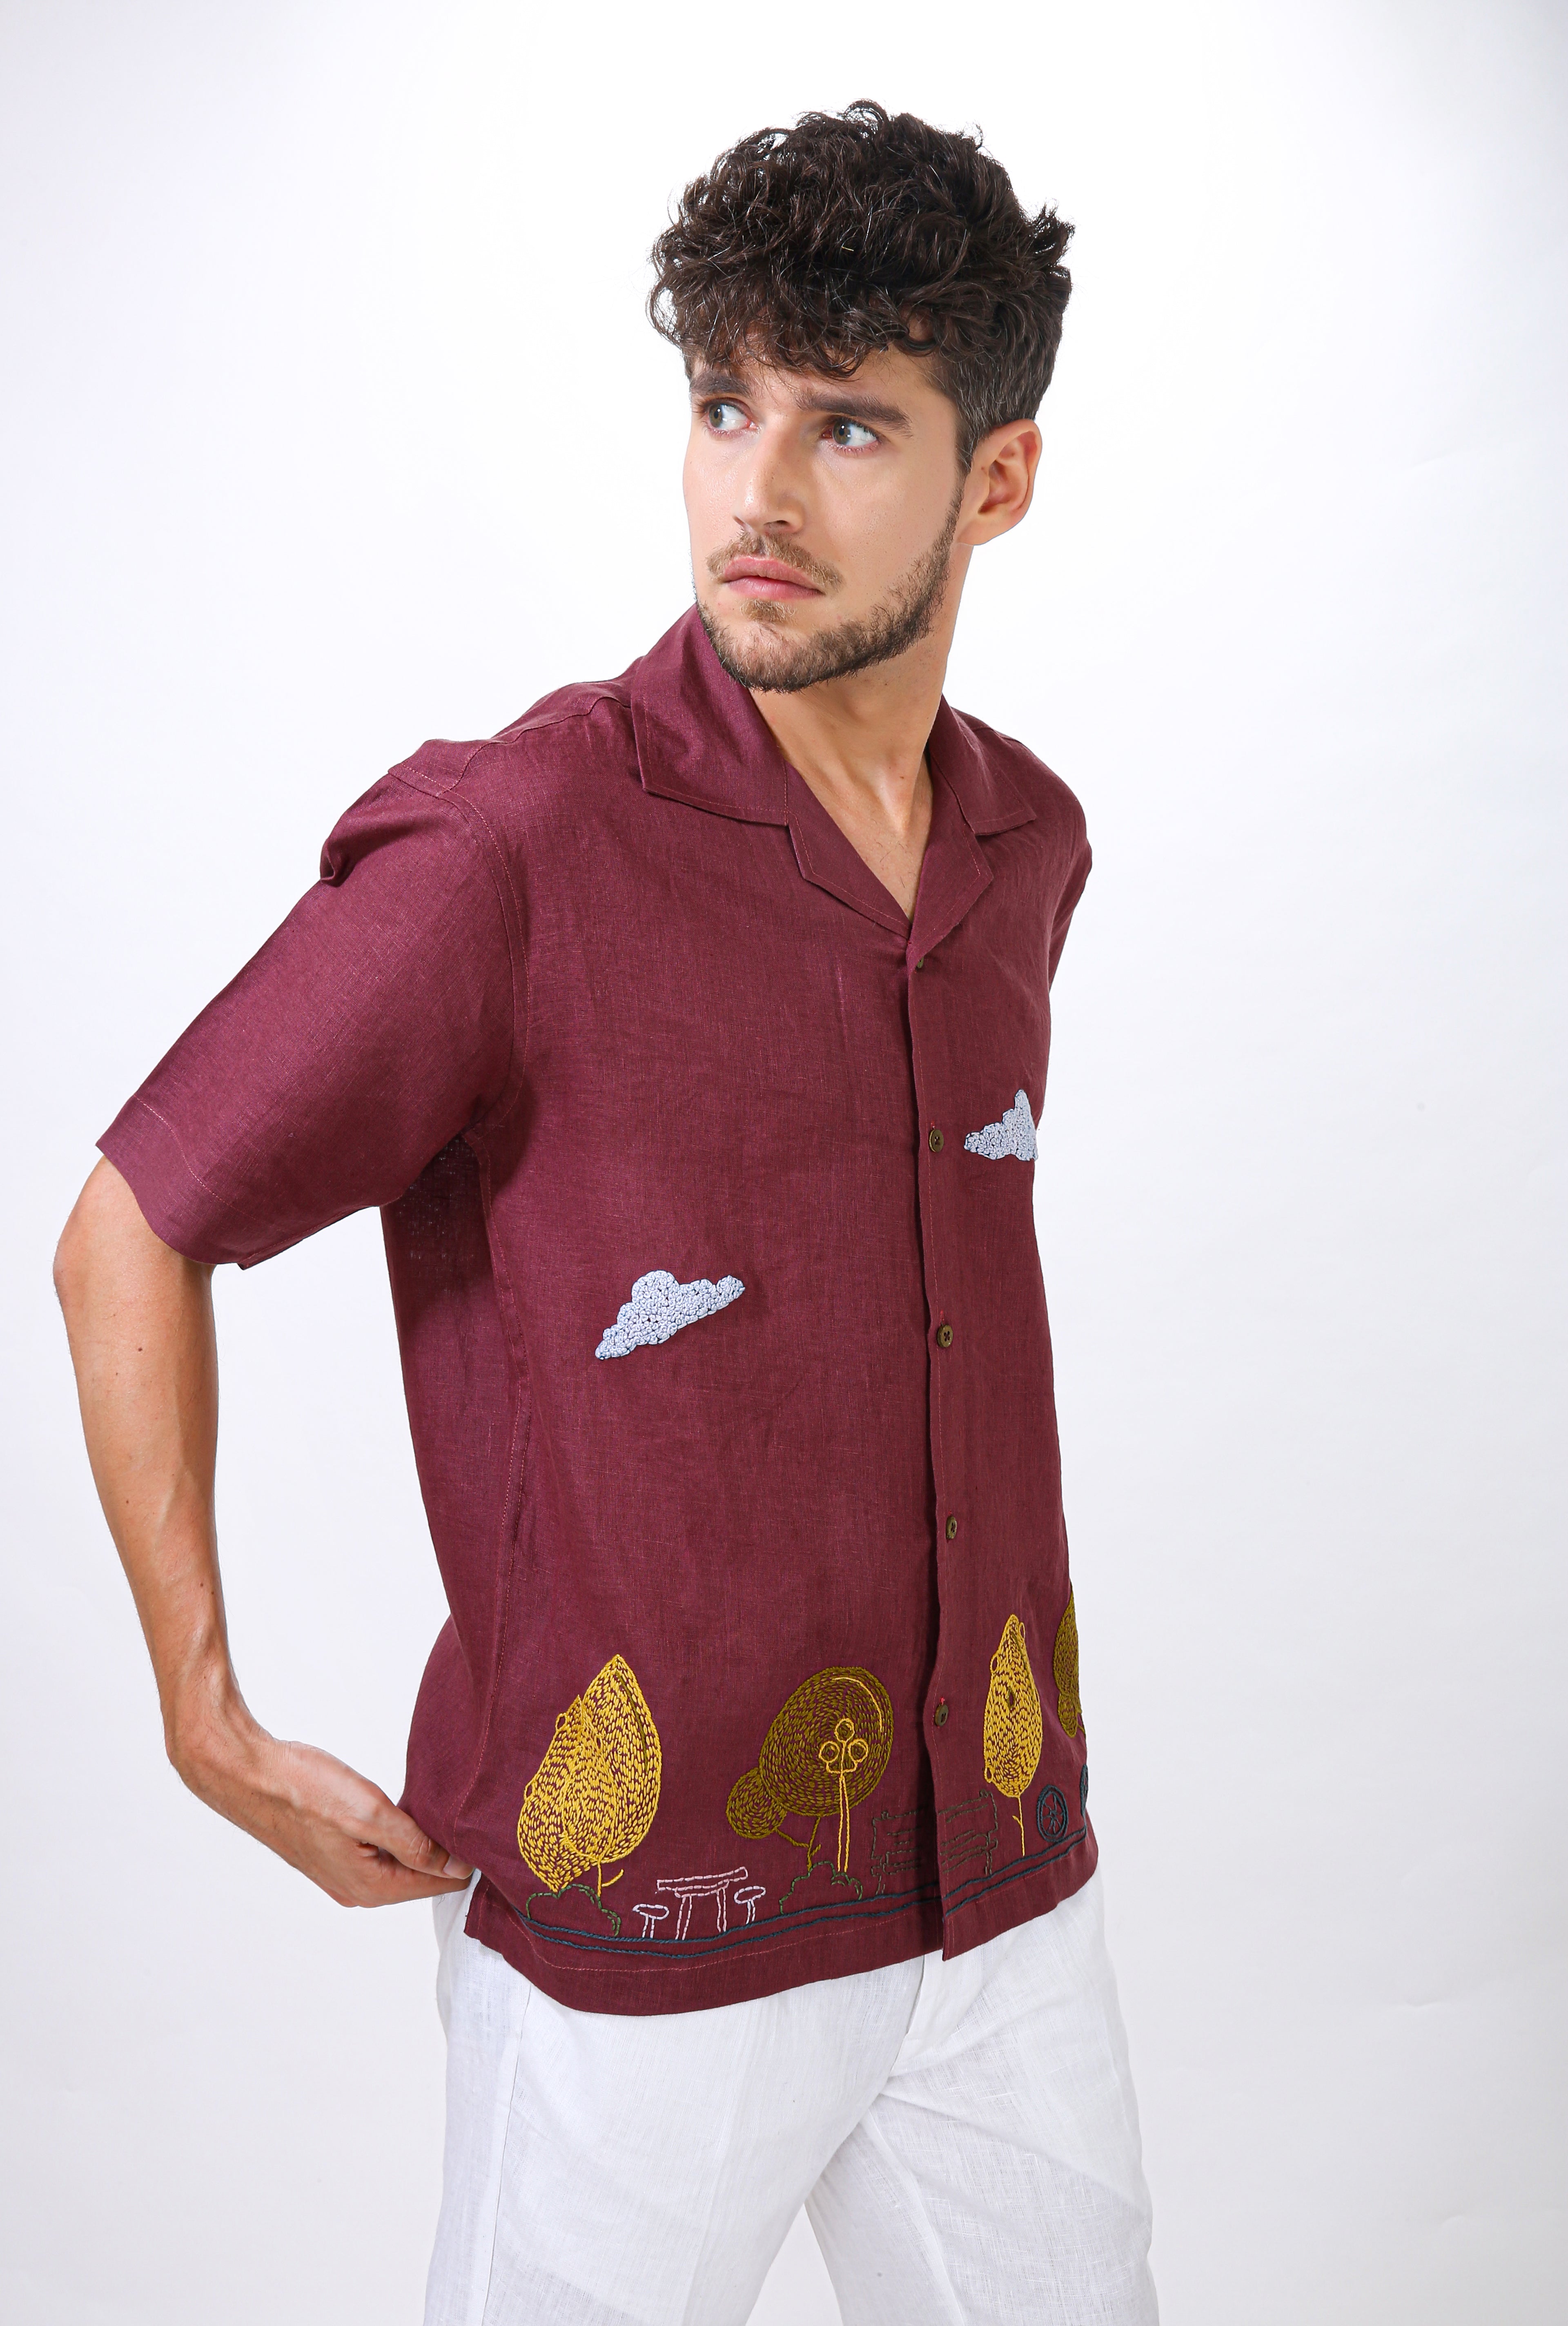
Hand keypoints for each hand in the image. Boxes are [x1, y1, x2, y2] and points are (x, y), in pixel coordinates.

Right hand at [173, 1690, 474, 1907]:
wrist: (248, 1774)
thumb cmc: (303, 1790)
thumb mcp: (370, 1813)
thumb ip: (416, 1844)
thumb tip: (456, 1867)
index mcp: (370, 1888)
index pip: (436, 1884)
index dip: (466, 1862)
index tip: (490, 1837)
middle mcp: (355, 1891)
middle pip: (418, 1877)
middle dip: (446, 1853)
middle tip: (475, 1819)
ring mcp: (340, 1874)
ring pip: (398, 1864)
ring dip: (421, 1843)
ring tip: (447, 1813)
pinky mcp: (329, 1853)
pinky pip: (378, 1853)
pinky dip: (397, 1837)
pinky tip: (407, 1814)